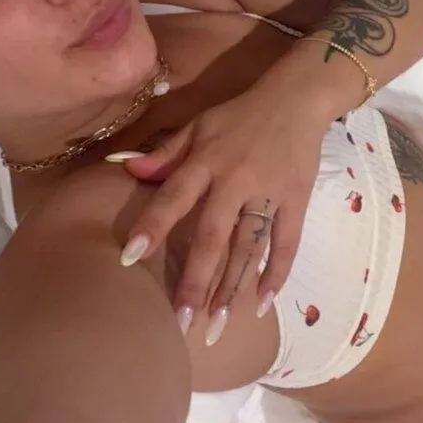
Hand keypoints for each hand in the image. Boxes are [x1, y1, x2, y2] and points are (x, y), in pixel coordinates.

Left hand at [110, 80, 329, 338]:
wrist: (297, 97)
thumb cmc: (240, 114)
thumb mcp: (199, 124)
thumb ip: (165, 151)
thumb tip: (125, 169)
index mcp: (206, 160)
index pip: (173, 197)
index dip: (152, 227)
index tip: (130, 260)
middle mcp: (235, 179)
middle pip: (212, 235)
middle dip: (196, 280)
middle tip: (181, 322)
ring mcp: (269, 191)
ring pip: (248, 246)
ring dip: (232, 287)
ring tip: (216, 325)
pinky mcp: (297, 199)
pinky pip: (287, 242)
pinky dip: (276, 272)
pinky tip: (262, 303)